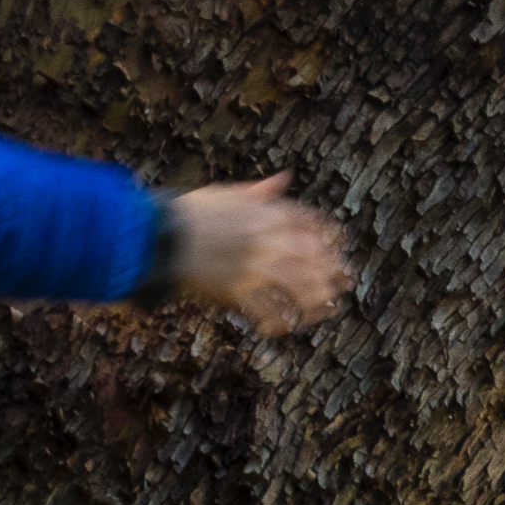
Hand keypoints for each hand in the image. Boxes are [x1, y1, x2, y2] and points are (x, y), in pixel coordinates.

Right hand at [166, 175, 348, 330]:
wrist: (160, 236)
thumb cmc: (190, 213)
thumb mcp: (227, 193)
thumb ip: (261, 191)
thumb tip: (285, 177)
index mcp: (264, 213)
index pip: (310, 221)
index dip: (329, 235)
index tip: (338, 245)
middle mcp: (265, 239)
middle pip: (312, 257)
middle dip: (332, 270)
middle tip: (344, 280)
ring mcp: (253, 267)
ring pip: (299, 286)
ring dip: (316, 298)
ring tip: (327, 306)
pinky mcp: (238, 292)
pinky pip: (269, 311)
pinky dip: (281, 321)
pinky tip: (288, 326)